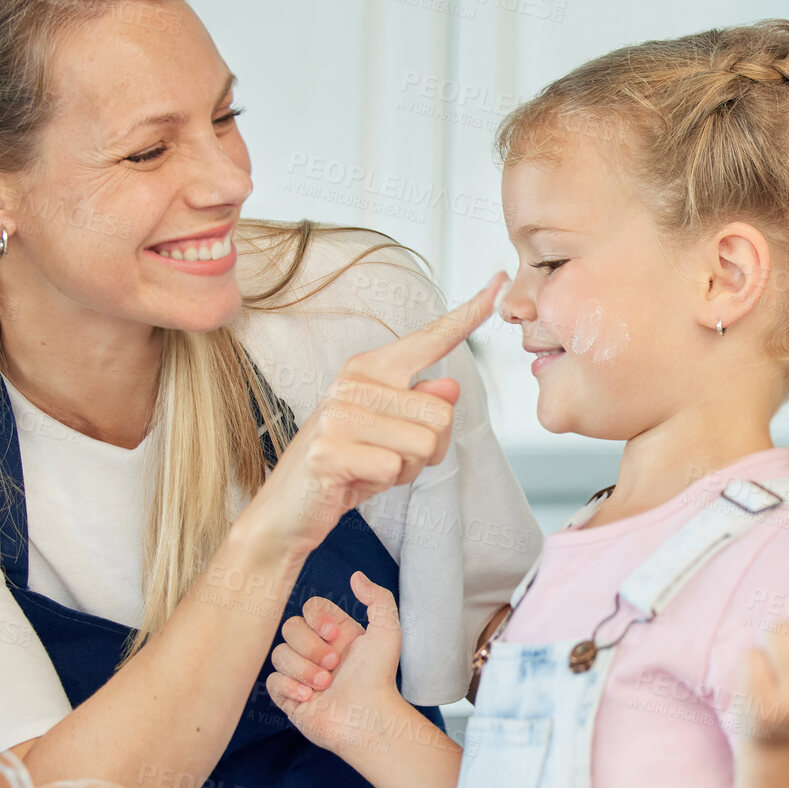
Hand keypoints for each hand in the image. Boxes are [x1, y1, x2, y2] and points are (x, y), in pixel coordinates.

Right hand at [243, 273, 505, 558]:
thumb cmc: (347, 467)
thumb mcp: (394, 434)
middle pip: (442, 413)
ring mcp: (338, 414)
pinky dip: (383, 485)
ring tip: (370, 468)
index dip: (468, 313)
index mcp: (370, 368)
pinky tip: (354, 481)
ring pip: (423, 444)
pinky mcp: (329, 450)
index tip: (500, 278)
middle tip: (389, 459)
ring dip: (406, 470)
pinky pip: (393, 469)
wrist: (288, 509)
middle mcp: (353, 382)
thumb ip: (422, 406)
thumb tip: (450, 386)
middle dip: (430, 450)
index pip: (430, 338)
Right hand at [267, 571, 406, 753]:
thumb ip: (377, 599)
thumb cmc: (380, 678)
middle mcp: (315, 649)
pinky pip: (272, 681)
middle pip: (290, 628)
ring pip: (279, 654)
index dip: (316, 617)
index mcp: (334, 633)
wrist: (370, 719)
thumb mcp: (387, 632)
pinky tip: (309, 698)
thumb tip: (356, 577)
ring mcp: (300, 673)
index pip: (309, 607)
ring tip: (325, 686)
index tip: (335, 635)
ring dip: (304, 670)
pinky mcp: (290, 697)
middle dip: (310, 647)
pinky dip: (290, 687)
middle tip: (334, 665)